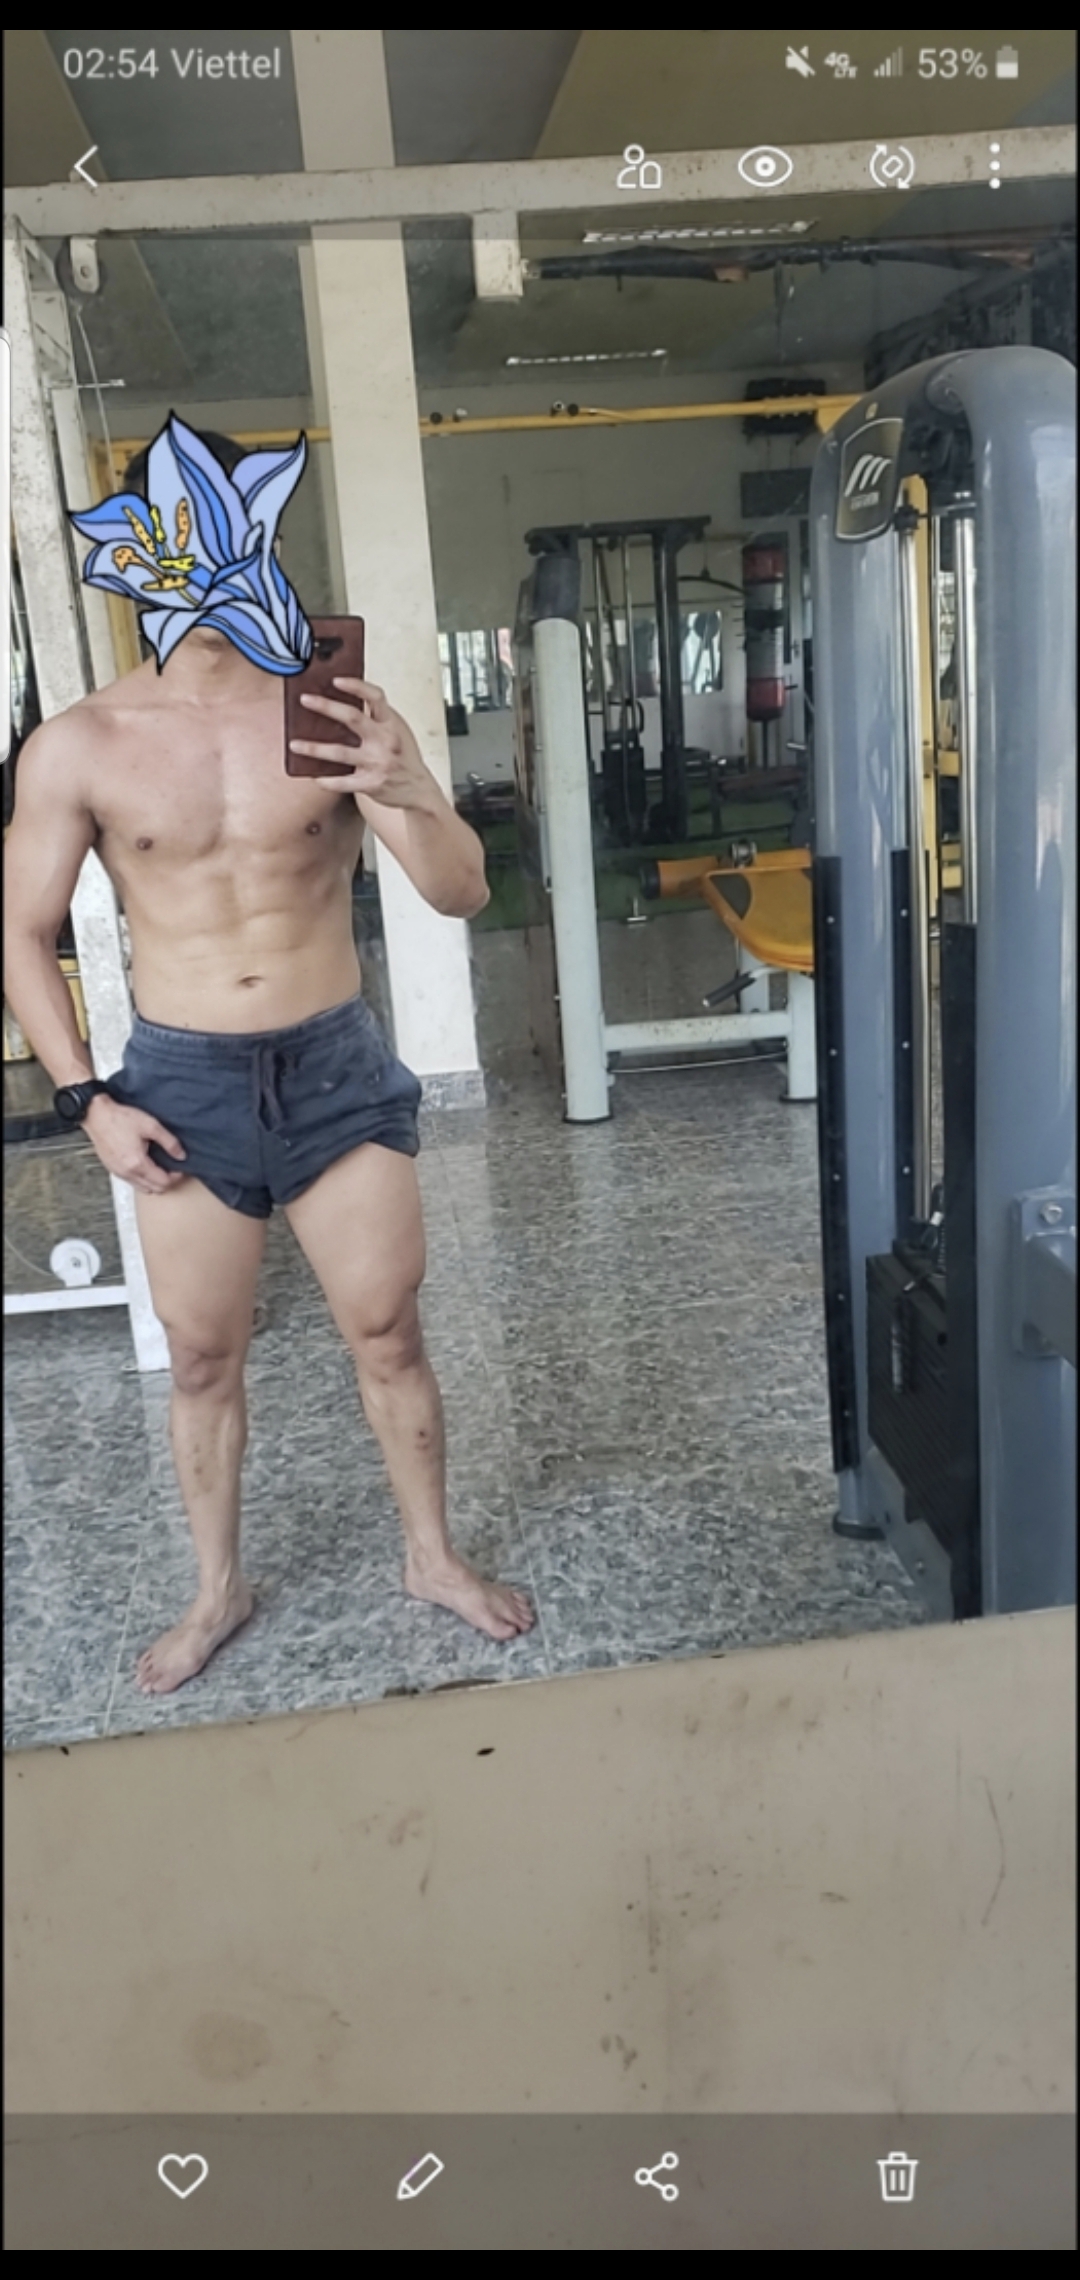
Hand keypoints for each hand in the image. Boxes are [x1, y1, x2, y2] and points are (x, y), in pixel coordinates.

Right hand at [84, 1094, 186, 1195]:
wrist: (96, 1115)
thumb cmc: (120, 1118)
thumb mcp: (151, 1125)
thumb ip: (169, 1142)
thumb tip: (181, 1156)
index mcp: (138, 1164)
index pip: (163, 1182)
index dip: (176, 1177)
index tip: (180, 1168)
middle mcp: (127, 1173)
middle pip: (154, 1189)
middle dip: (167, 1182)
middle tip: (172, 1169)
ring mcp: (118, 1173)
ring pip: (143, 1188)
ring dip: (154, 1182)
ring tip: (160, 1167)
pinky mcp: (112, 1169)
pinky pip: (132, 1182)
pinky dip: (142, 1179)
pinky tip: (145, 1166)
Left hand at [288, 680, 434, 808]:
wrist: (420, 788)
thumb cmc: (404, 756)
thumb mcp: (397, 729)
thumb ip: (376, 717)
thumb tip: (342, 701)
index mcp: (392, 723)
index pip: (375, 697)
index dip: (356, 686)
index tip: (335, 680)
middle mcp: (385, 740)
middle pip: (353, 718)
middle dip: (326, 707)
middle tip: (305, 700)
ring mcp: (377, 763)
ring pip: (340, 753)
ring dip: (314, 748)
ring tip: (294, 744)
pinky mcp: (371, 783)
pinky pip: (342, 782)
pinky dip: (326, 780)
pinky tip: (315, 776)